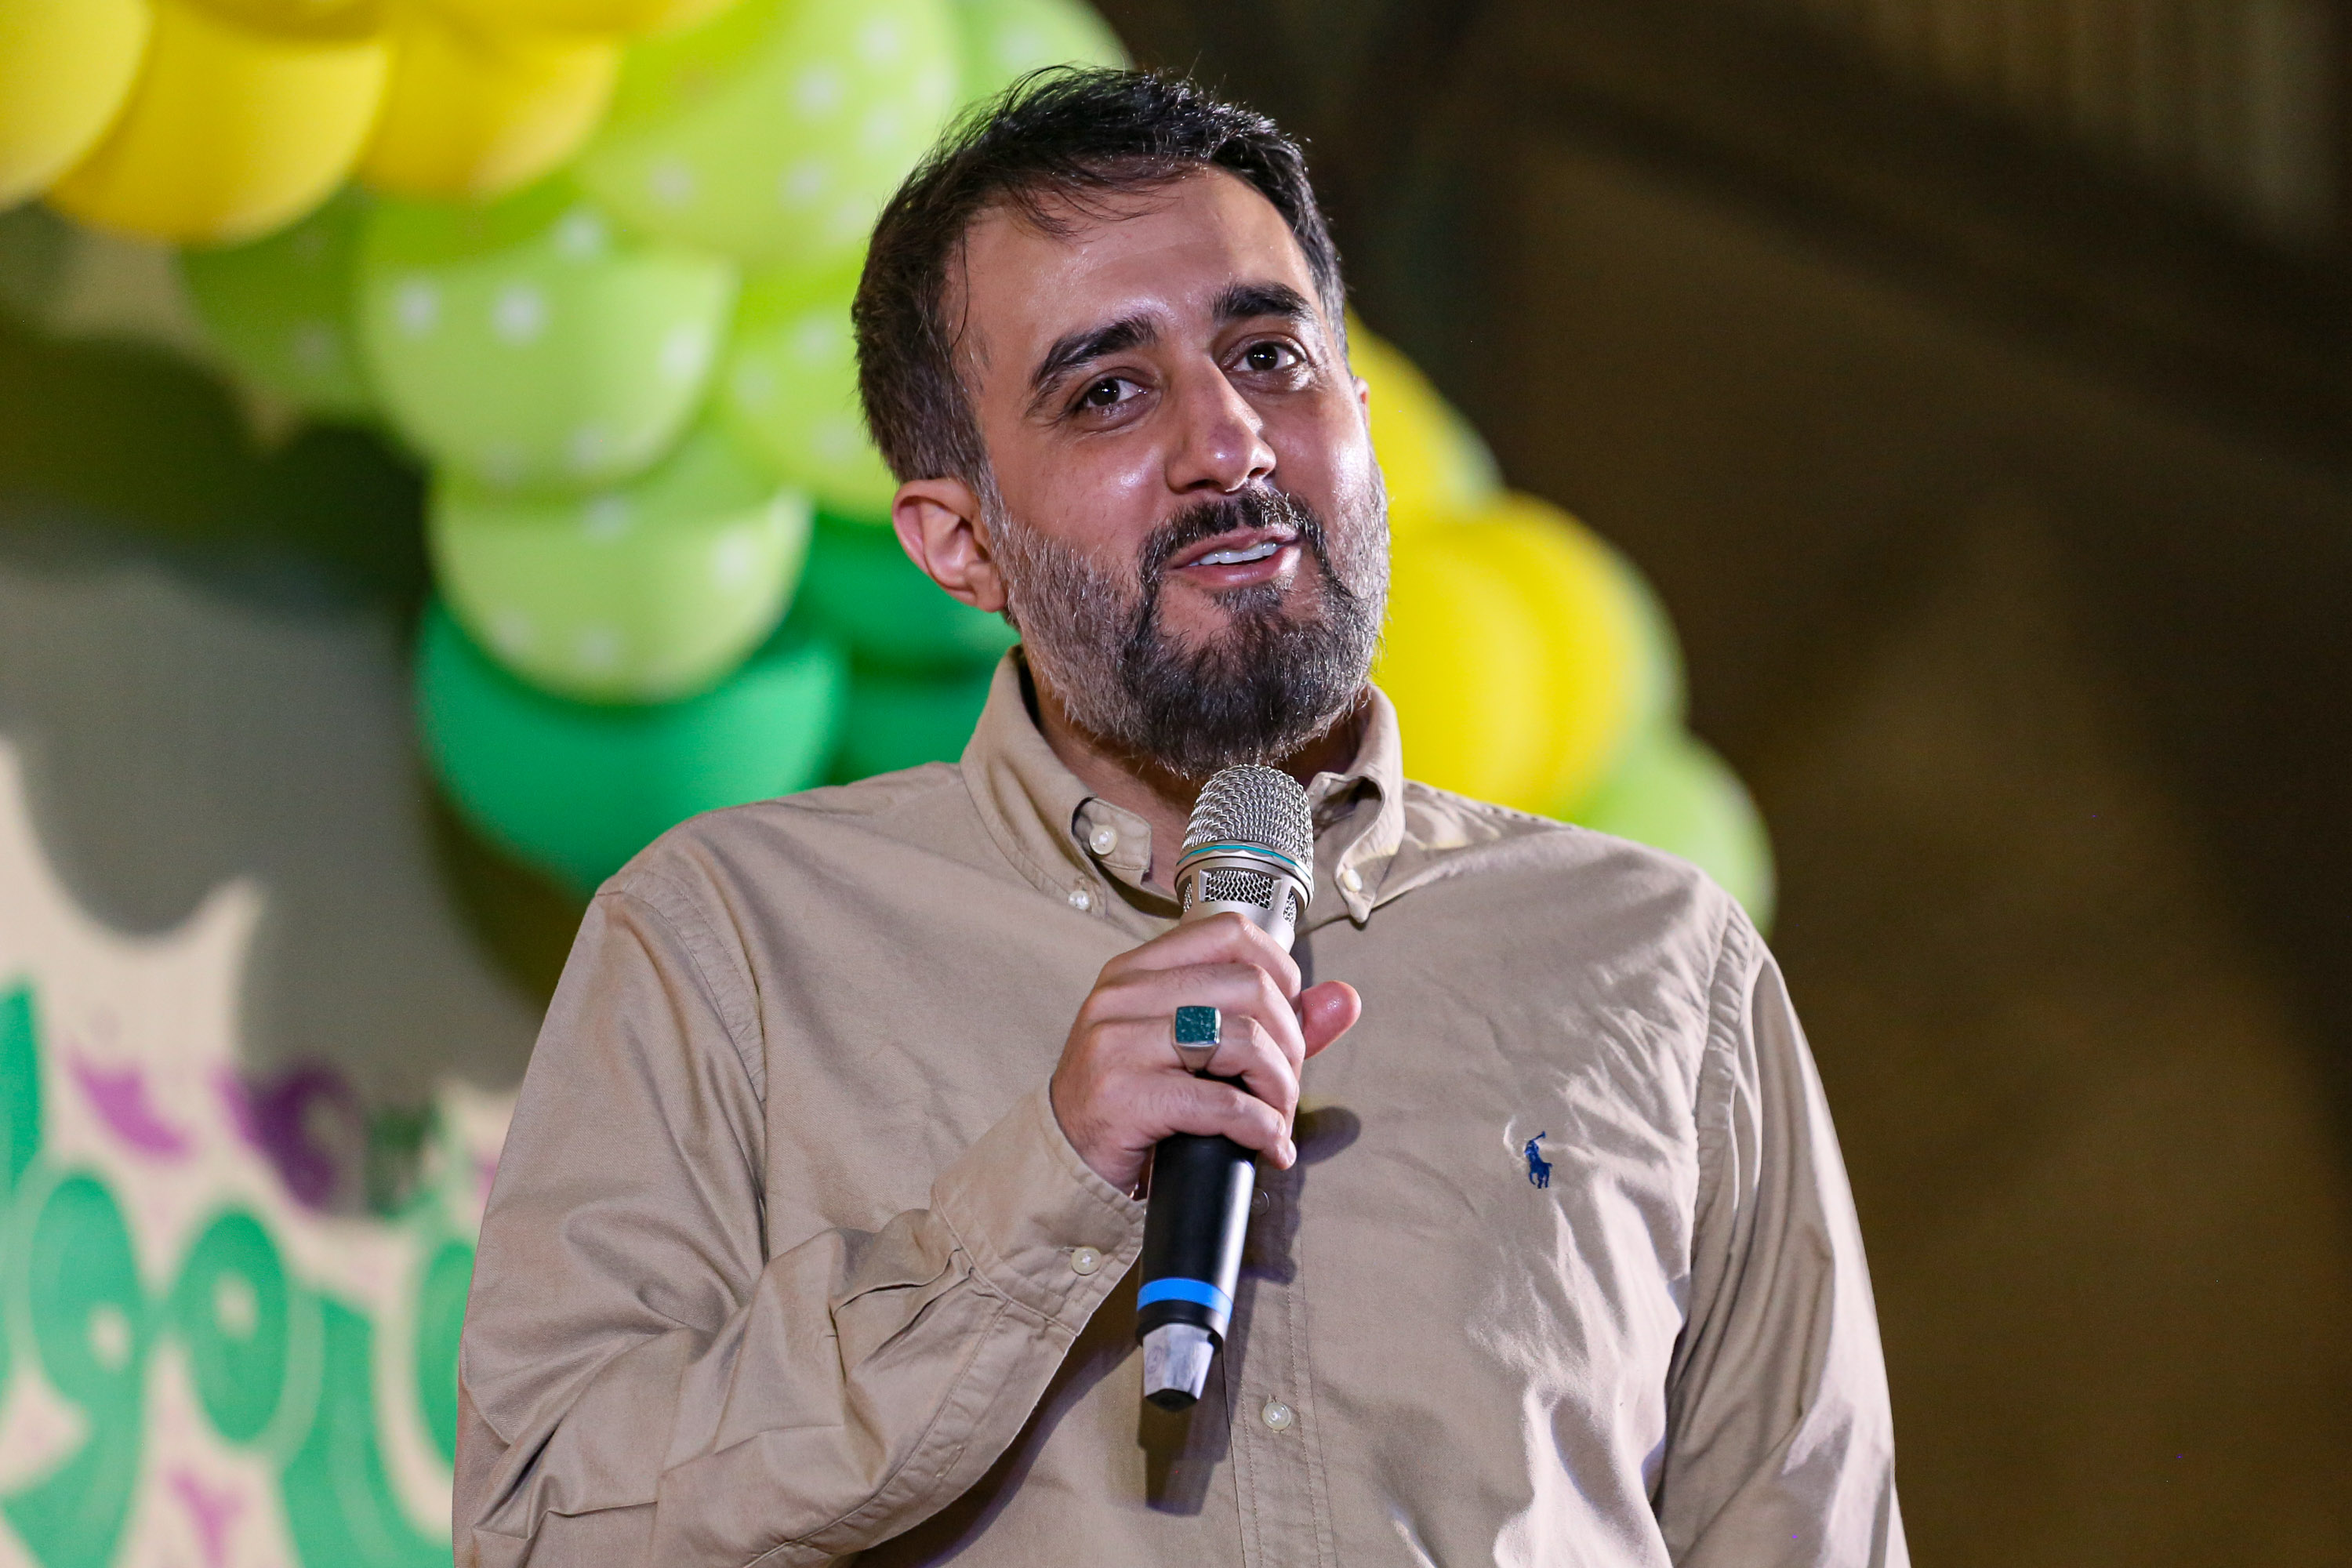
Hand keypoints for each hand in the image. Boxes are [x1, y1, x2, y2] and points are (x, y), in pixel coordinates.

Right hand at [1049, 912, 1361, 1191]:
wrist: (1067, 1162)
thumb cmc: (1134, 1100)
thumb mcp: (1192, 1047)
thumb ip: (1270, 1020)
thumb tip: (1346, 998)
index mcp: (1137, 969)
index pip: (1230, 932)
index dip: (1282, 972)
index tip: (1289, 1020)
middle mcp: (1123, 995)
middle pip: (1250, 986)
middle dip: (1290, 1042)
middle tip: (1285, 1085)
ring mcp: (1119, 1043)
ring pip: (1242, 1040)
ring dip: (1280, 1088)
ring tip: (1277, 1116)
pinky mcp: (1125, 1097)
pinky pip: (1223, 1103)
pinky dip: (1261, 1127)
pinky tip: (1267, 1145)